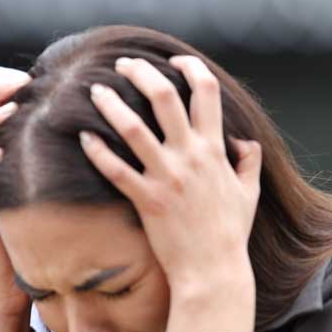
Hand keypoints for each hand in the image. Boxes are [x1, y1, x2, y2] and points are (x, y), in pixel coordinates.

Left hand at [81, 55, 261, 331]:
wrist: (213, 271)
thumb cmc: (229, 233)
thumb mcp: (249, 193)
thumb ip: (248, 162)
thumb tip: (244, 142)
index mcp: (215, 150)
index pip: (206, 92)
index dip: (189, 68)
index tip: (173, 59)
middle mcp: (190, 157)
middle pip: (164, 97)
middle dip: (141, 73)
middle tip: (122, 63)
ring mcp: (167, 177)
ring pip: (133, 128)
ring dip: (111, 104)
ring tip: (95, 89)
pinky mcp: (146, 199)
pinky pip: (116, 169)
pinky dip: (97, 151)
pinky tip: (82, 136)